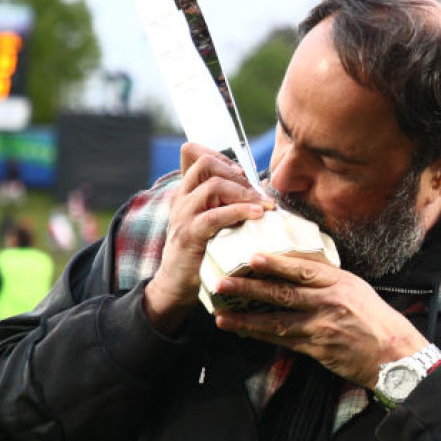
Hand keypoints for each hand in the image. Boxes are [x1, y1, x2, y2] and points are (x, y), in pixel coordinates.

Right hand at [143, 143, 274, 333]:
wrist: (176, 286)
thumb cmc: (201, 254)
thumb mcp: (212, 222)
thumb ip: (227, 203)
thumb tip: (262, 185)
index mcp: (187, 192)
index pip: (194, 153)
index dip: (221, 155)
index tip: (242, 172)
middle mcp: (182, 198)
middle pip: (206, 163)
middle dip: (237, 173)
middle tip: (257, 192)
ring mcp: (183, 216)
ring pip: (212, 185)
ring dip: (243, 192)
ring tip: (263, 205)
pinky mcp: (189, 236)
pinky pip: (214, 215)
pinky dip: (239, 211)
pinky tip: (257, 215)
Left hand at [212, 253, 427, 388]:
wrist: (394, 353)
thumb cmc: (376, 320)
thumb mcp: (356, 289)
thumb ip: (327, 281)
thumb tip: (295, 270)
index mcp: (339, 282)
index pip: (303, 269)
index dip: (276, 263)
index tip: (252, 257)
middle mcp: (329, 302)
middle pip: (283, 293)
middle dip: (250, 288)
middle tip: (224, 282)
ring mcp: (322, 326)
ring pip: (277, 320)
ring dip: (246, 318)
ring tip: (221, 315)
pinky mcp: (318, 349)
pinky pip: (284, 341)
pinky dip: (261, 336)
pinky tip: (243, 332)